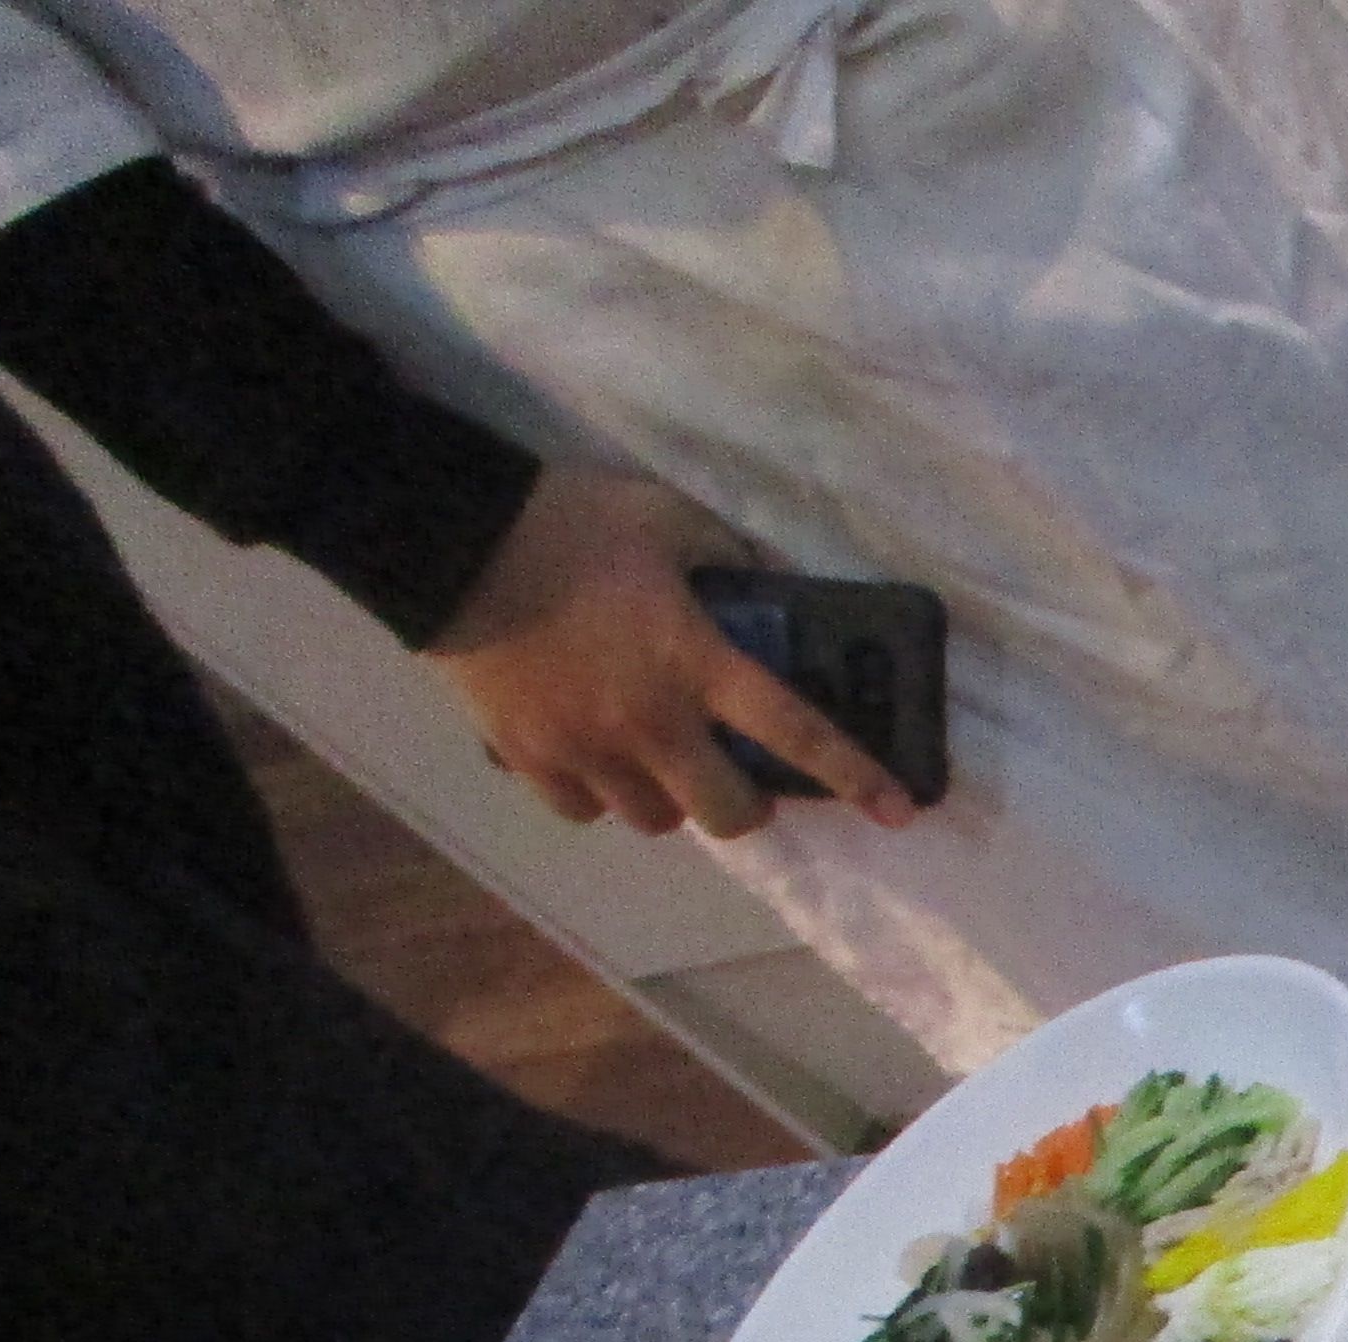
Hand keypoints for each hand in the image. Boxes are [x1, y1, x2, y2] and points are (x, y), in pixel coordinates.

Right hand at [427, 464, 917, 840]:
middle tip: (732, 772)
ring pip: (654, 819)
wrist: (448, 540)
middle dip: (743, 804)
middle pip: (728, 814)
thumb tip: (765, 576)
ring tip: (653, 756)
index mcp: (695, 661)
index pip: (795, 730)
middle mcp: (651, 722)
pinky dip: (596, 794)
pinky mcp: (528, 757)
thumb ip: (726, 553)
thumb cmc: (565, 521)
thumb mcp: (664, 516)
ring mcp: (588, 748)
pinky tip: (592, 754)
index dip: (855, 776)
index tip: (899, 812)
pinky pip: (583, 811)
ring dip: (667, 798)